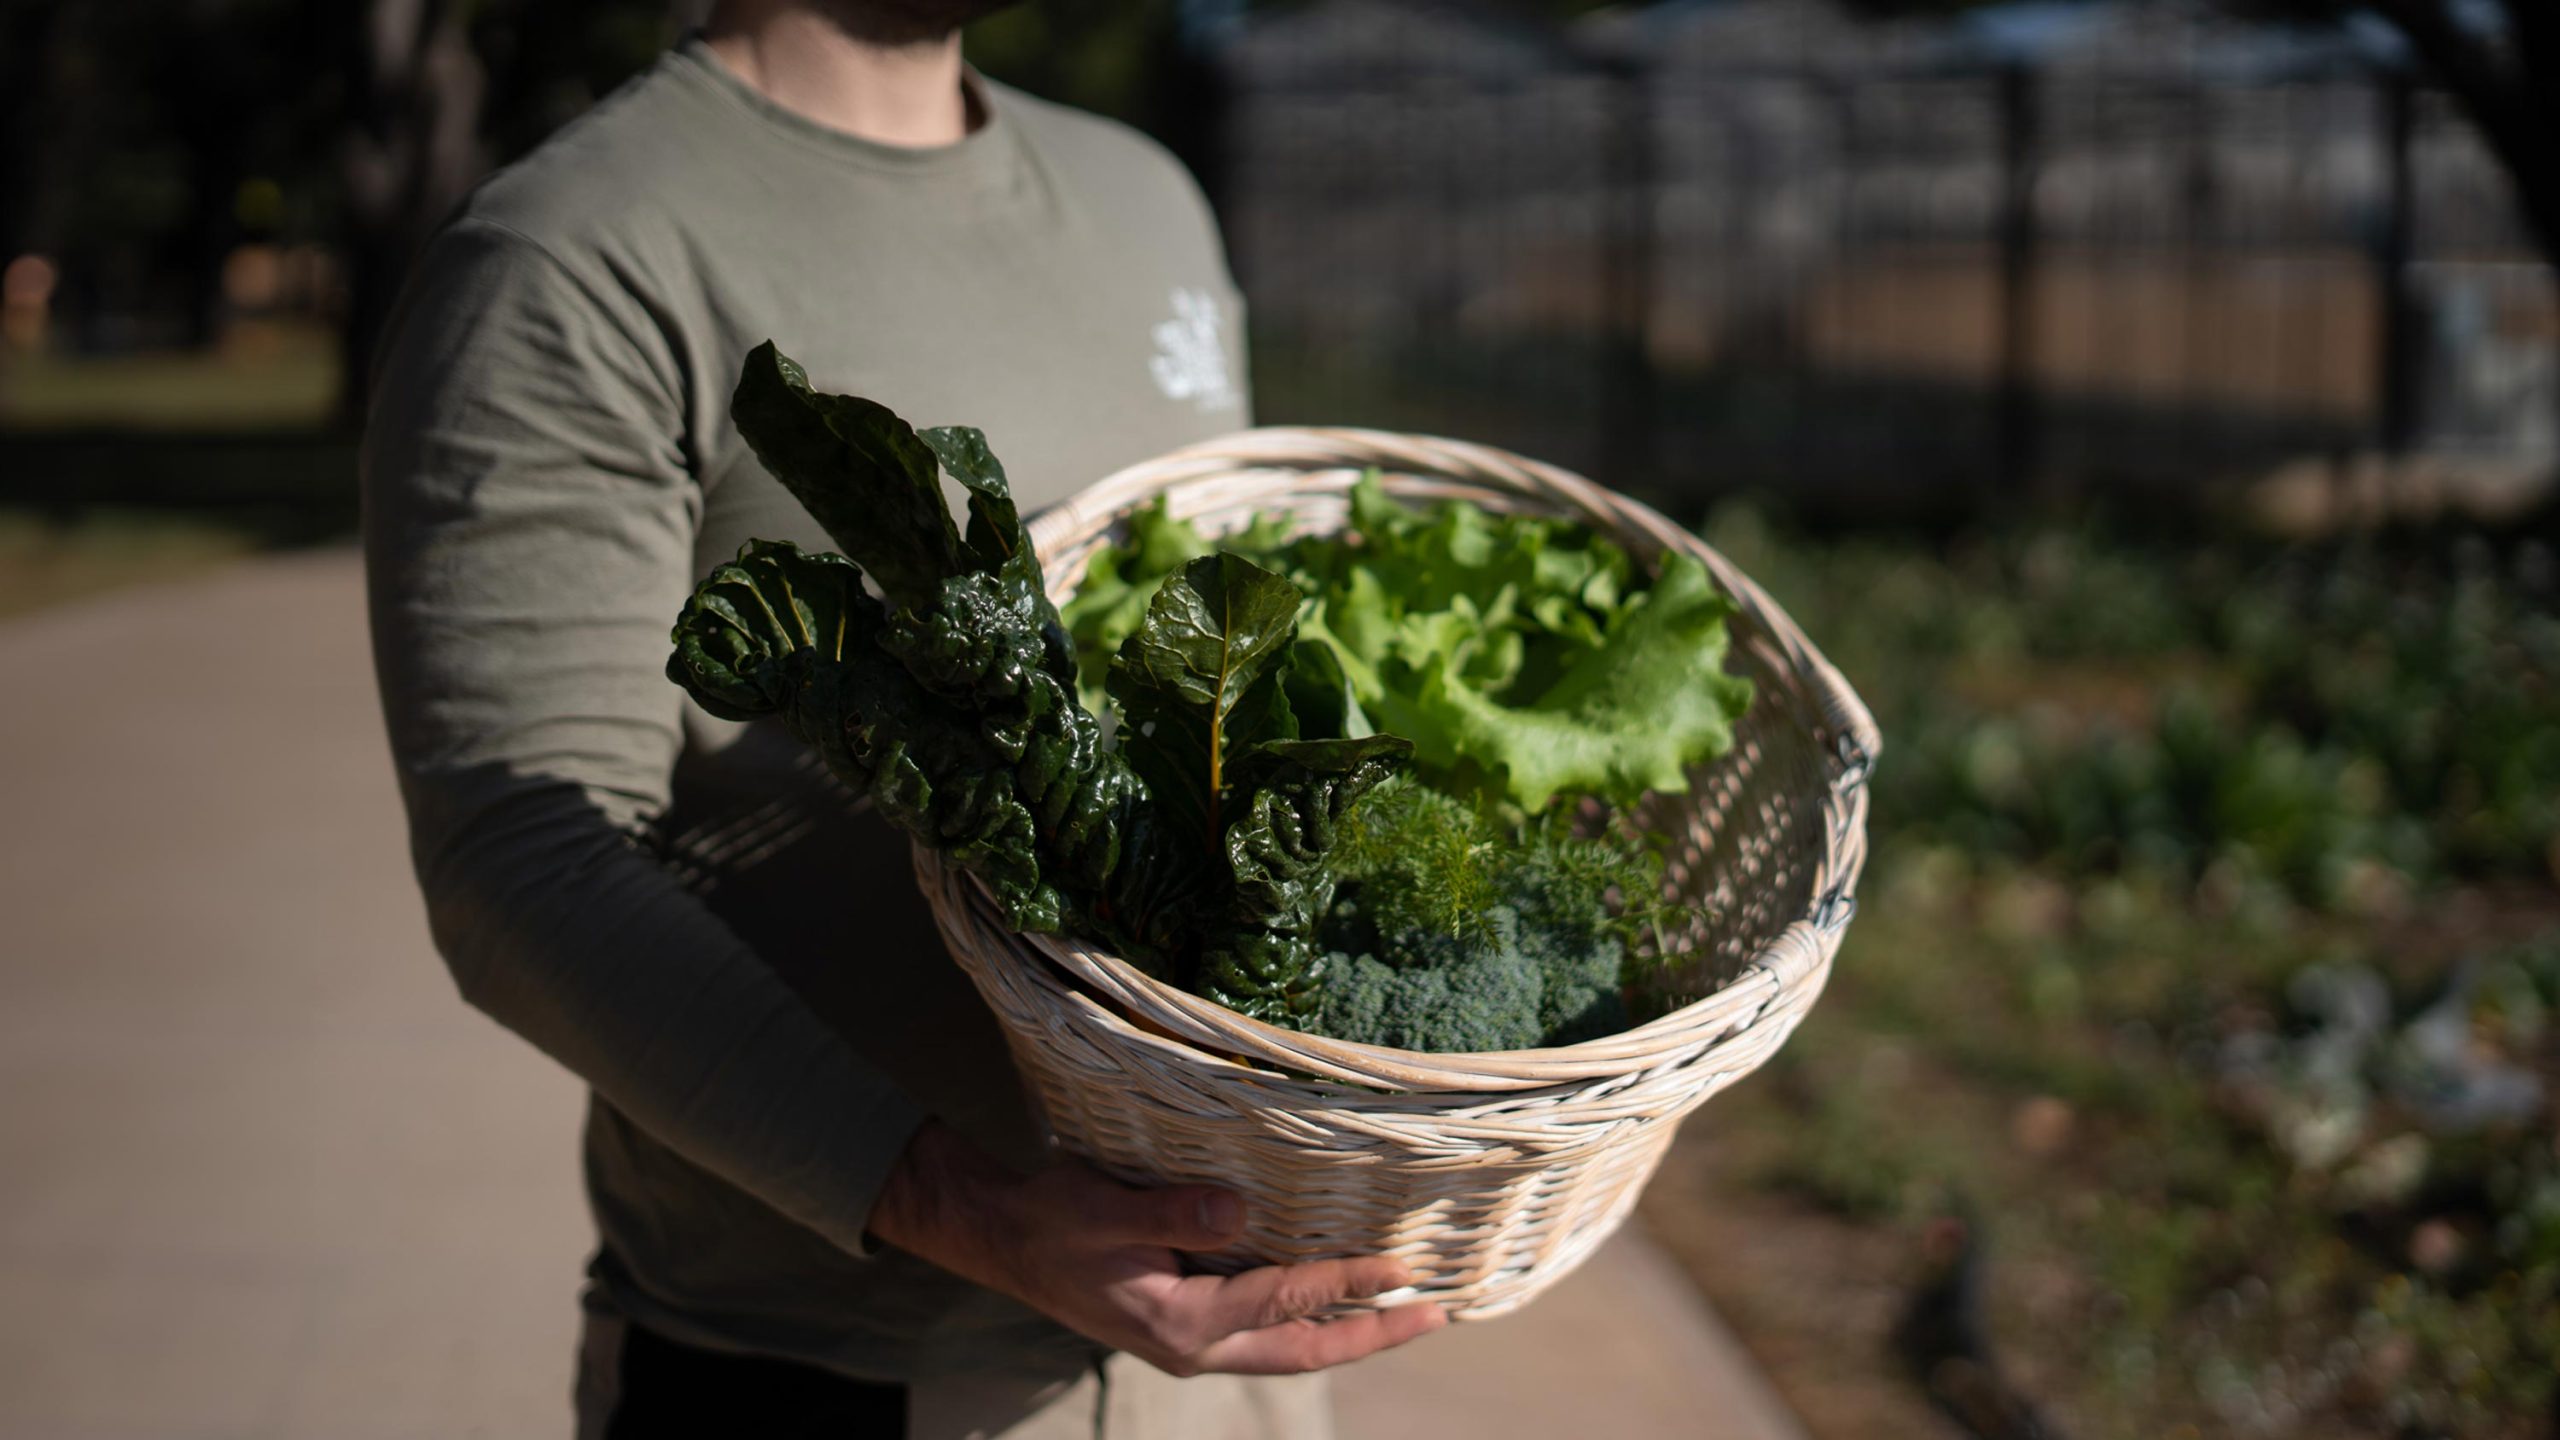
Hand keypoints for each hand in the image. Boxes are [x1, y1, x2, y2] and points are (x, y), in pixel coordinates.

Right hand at [868, 1120, 1446, 1375]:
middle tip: (1438, 1315)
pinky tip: (1336, 1300)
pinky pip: (1267, 1334)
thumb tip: (1240, 1208)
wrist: (1002, 1240)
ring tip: (1407, 1314)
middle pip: (1306, 1350)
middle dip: (1374, 1336)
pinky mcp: (1188, 1328)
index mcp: (1181, 1322)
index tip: (1404, 1269)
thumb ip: (1172, 1214)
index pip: (1285, 1301)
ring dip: (1350, 1335)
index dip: (1348, 1283)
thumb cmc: (1050, 1220)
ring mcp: (1193, 1344)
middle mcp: (1195, 1347)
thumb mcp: (1104, 1209)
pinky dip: (1311, 1321)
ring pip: (1290, 1350)